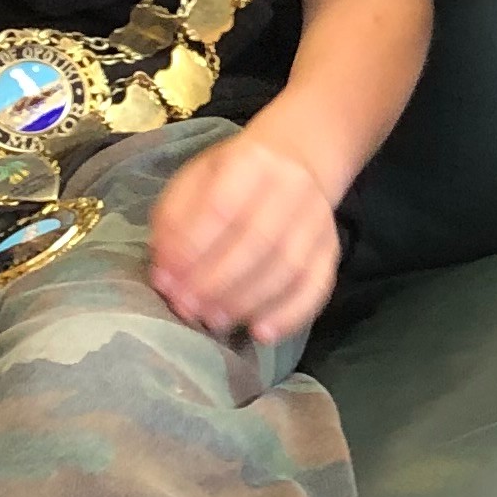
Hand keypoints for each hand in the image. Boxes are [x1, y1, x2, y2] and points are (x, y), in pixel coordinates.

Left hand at [148, 125, 343, 344]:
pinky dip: (291, 314)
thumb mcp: (194, 182)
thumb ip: (173, 222)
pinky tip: (262, 334)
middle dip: (217, 282)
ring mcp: (318, 220)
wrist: (294, 163)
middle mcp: (292, 187)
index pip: (222, 207)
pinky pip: (317, 287)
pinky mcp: (331, 250)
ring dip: (247, 302)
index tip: (167, 281)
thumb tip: (164, 273)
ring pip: (288, 267)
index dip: (192, 249)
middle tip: (188, 309)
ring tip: (214, 322)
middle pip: (259, 240)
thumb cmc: (231, 179)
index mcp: (251, 162)